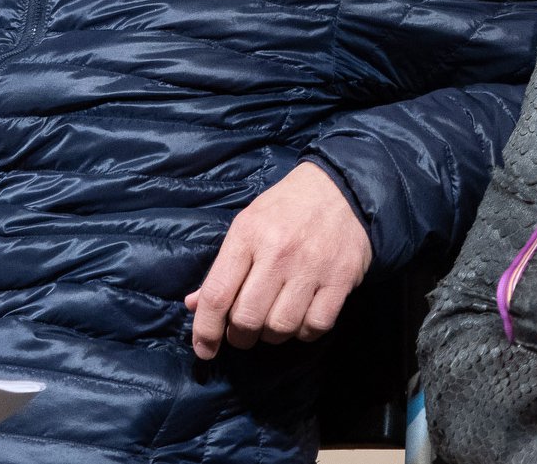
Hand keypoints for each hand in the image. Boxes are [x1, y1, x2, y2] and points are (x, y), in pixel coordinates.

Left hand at [185, 162, 371, 359]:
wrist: (340, 187)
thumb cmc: (285, 208)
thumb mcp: (247, 224)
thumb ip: (222, 267)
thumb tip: (195, 305)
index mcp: (249, 235)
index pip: (218, 294)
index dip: (206, 330)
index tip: (204, 349)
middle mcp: (279, 252)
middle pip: (247, 319)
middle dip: (240, 336)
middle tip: (245, 330)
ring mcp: (312, 266)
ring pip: (281, 327)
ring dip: (273, 334)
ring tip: (274, 320)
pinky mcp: (341, 278)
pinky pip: (316, 326)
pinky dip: (305, 331)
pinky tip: (302, 317)